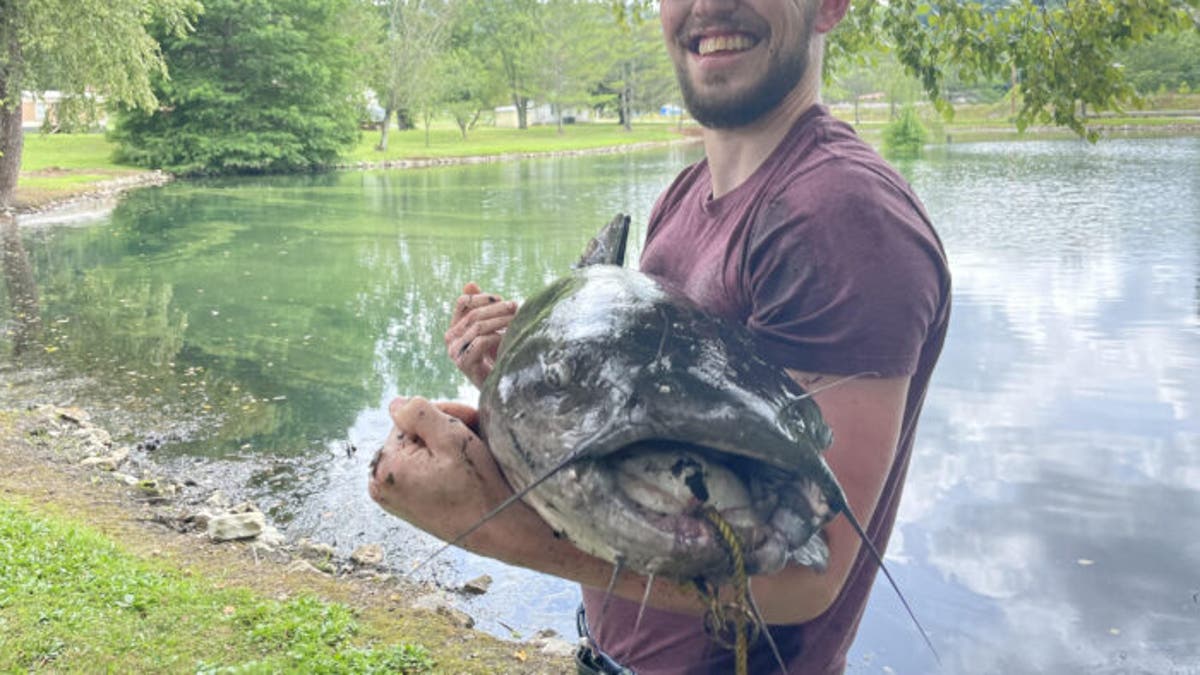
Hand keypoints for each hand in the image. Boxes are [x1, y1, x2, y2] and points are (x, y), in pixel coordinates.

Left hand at [368, 397, 539, 552]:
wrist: (498, 531)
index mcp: (386, 468)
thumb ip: (419, 414)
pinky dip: (442, 465)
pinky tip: (464, 472)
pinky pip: (422, 470)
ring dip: (446, 446)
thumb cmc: (478, 486)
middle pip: (412, 435)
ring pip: (419, 451)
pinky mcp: (408, 507)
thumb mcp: (452, 438)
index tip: (470, 423)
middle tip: (475, 435)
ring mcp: (393, 499)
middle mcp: (381, 486)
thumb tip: (395, 404)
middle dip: (443, 431)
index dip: (442, 416)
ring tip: (472, 456)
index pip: (409, 418)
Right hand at [444, 282, 517, 387]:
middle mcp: (450, 339)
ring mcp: (454, 352)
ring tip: (517, 321)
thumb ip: (483, 308)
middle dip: (498, 308)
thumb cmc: (498, 355)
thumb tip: (470, 283)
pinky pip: (480, 342)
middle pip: (473, 313)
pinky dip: (497, 337)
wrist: (501, 385)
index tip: (504, 300)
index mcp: (455, 327)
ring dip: (501, 321)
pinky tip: (508, 339)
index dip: (484, 298)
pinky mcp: (463, 363)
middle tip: (517, 307)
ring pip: (477, 326)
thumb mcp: (492, 327)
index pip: (463, 301)